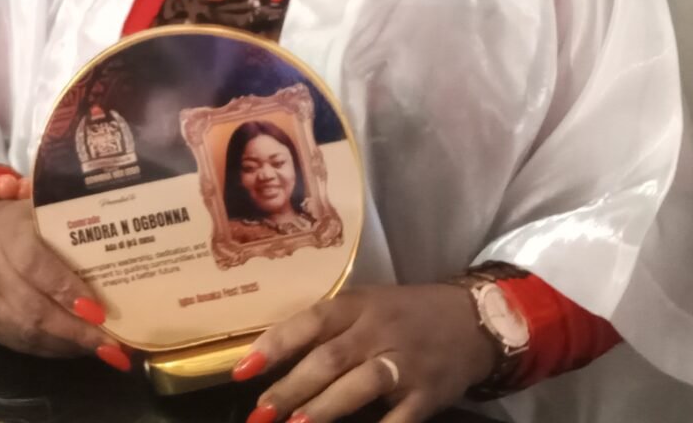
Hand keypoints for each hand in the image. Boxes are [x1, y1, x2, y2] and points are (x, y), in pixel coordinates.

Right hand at [0, 196, 130, 369]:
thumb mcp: (46, 213)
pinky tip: (74, 348)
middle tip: (109, 343)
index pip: (35, 265)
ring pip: (23, 331)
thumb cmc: (25, 218)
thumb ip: (73, 233)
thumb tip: (116, 260)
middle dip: (73, 330)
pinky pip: (16, 342)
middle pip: (30, 308)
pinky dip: (49, 348)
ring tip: (99, 349)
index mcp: (8, 232)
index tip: (98, 311)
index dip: (66, 290)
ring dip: (64, 344)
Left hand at [233, 283, 495, 422]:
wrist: (473, 320)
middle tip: (259, 412)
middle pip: (329, 358)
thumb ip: (330, 328)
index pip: (310, 320)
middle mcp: (377, 330)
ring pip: (358, 385)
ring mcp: (404, 363)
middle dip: (290, 388)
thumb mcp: (367, 305)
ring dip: (323, 408)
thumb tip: (277, 357)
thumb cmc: (405, 313)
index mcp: (357, 304)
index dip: (276, 344)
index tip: (243, 369)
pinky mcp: (427, 395)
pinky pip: (399, 419)